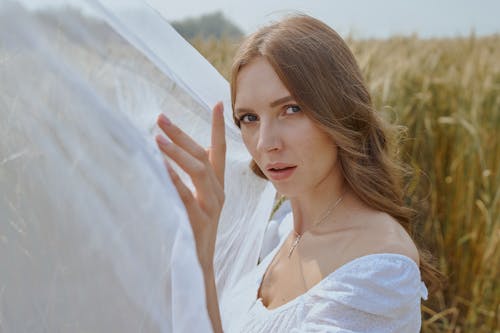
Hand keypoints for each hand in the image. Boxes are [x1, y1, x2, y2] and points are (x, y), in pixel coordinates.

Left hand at [155, 102, 225, 270]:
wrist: (200, 265)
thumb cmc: (195, 229)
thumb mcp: (198, 200)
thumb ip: (191, 179)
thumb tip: (172, 154)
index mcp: (217, 185)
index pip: (219, 150)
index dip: (219, 127)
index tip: (218, 104)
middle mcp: (218, 192)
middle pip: (203, 155)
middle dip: (181, 135)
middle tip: (160, 118)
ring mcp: (211, 206)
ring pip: (198, 171)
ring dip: (177, 152)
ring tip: (157, 137)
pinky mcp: (199, 220)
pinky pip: (185, 196)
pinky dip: (172, 180)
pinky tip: (159, 167)